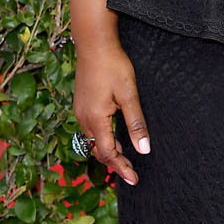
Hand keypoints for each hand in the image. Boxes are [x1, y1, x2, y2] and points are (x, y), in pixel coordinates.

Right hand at [73, 42, 149, 184]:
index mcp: (96, 119)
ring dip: (108, 149)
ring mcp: (80, 110)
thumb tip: (143, 149)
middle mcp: (84, 118)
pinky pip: (91, 128)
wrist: (94, 44)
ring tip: (125, 155)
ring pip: (94, 139)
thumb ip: (136, 123)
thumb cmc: (113, 66)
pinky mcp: (81, 103)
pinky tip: (114, 133)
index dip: (122, 168)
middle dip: (115, 162)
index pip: (108, 154)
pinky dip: (103, 136)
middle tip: (131, 171)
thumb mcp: (129, 94)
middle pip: (99, 150)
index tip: (134, 180)